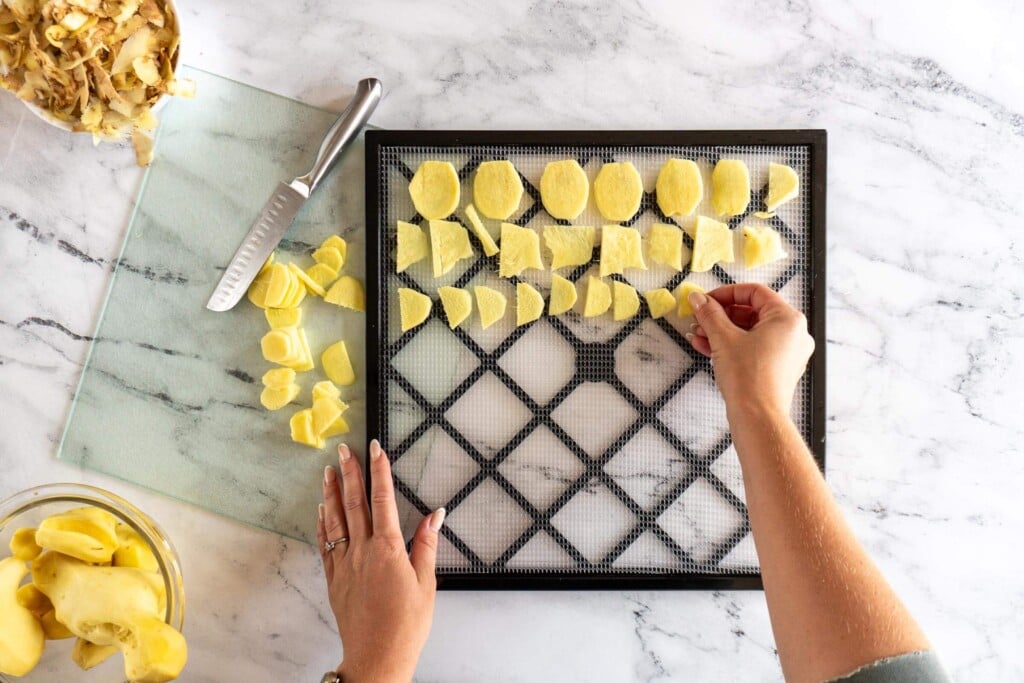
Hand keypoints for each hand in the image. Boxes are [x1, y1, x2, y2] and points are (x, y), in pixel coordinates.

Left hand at [318, 440, 444, 681]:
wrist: (377, 658)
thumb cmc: (407, 625)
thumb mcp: (426, 583)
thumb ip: (426, 544)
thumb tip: (435, 514)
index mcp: (388, 549)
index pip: (383, 500)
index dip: (379, 471)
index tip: (376, 449)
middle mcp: (362, 552)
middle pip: (354, 503)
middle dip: (350, 473)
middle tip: (345, 450)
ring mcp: (345, 565)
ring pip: (335, 520)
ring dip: (331, 492)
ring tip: (328, 471)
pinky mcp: (334, 580)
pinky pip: (325, 544)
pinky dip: (323, 523)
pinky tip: (321, 510)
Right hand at [686, 283, 813, 416]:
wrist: (757, 417)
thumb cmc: (749, 378)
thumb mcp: (724, 338)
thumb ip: (709, 314)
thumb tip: (698, 298)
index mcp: (788, 319)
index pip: (754, 293)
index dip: (726, 293)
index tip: (706, 300)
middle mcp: (793, 333)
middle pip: (751, 312)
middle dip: (720, 316)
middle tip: (699, 318)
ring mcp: (787, 352)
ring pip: (750, 332)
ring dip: (721, 331)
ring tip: (697, 335)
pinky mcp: (778, 368)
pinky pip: (753, 348)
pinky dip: (731, 346)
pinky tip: (706, 347)